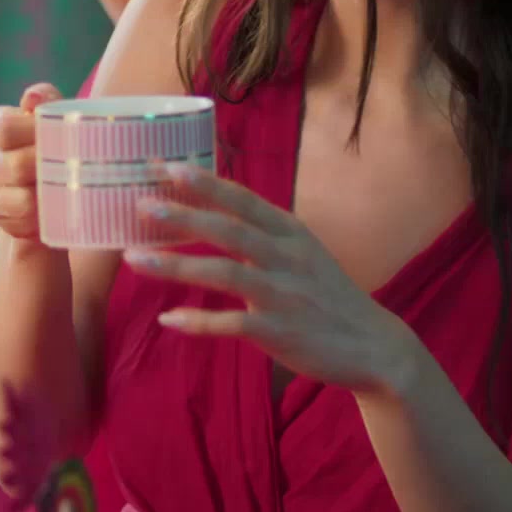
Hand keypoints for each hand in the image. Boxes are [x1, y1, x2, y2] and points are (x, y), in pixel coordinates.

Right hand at [0, 83, 63, 240]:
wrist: (52, 185)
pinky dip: (42, 221)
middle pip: (13, 167)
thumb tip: (33, 98)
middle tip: (73, 168)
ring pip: (20, 201)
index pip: (4, 129)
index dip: (34, 134)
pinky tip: (55, 213)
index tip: (62, 136)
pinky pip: (20, 225)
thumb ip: (46, 101)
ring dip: (48, 197)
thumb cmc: (54, 142)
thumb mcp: (54, 116)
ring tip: (68, 191)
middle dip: (47, 168)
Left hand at [123, 163, 423, 394]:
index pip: (242, 199)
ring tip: (135, 259)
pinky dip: (199, 322)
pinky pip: (232, 325)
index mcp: (290, 232)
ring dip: (177, 265)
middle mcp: (287, 257)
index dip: (203, 181)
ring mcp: (284, 295)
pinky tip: (168, 319)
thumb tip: (211, 213)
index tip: (164, 165)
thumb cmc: (327, 296)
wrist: (376, 347)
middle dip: (184, 215)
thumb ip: (262, 234)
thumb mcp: (302, 253)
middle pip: (230, 229)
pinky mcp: (281, 332)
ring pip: (225, 273)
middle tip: (141, 203)